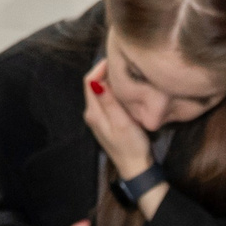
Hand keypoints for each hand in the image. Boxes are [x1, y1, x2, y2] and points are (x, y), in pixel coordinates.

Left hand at [80, 63, 152, 181]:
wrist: (136, 167)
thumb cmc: (131, 146)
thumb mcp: (121, 122)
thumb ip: (109, 101)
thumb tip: (97, 81)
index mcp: (94, 112)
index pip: (89, 81)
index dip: (100, 67)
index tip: (116, 59)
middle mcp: (92, 113)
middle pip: (93, 84)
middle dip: (105, 71)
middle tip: (123, 63)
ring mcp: (99, 117)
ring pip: (100, 91)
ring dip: (110, 80)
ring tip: (126, 72)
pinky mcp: (107, 120)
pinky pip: (106, 99)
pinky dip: (114, 90)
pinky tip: (126, 89)